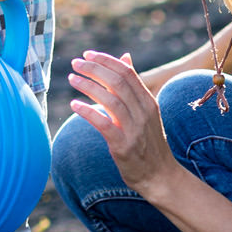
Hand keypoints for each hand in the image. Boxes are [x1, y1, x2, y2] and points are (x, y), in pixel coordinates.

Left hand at [68, 50, 181, 199]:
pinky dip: (88, 112)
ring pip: (110, 100)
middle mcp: (143, 112)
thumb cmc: (149, 141)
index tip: (87, 55)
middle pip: (117, 82)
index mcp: (148, 101)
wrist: (160, 176)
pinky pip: (103, 124)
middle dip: (94, 69)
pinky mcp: (123, 146)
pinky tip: (74, 105)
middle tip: (75, 63)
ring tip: (72, 79)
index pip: (127, 72)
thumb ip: (133, 85)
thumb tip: (125, 57)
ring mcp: (134, 129)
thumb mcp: (146, 110)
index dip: (106, 60)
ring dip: (88, 87)